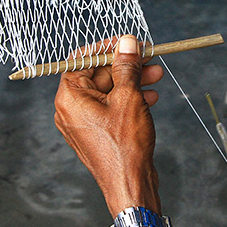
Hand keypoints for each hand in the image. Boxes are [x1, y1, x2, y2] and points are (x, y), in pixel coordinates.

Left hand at [54, 35, 165, 215]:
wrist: (131, 185)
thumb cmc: (125, 146)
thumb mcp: (129, 97)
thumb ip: (126, 66)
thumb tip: (127, 43)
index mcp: (69, 97)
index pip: (82, 60)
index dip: (106, 47)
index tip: (126, 41)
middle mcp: (71, 109)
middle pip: (98, 74)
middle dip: (126, 65)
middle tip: (149, 57)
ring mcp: (83, 122)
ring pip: (108, 91)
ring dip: (132, 81)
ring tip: (156, 75)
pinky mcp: (96, 132)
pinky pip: (110, 107)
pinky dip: (129, 99)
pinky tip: (150, 96)